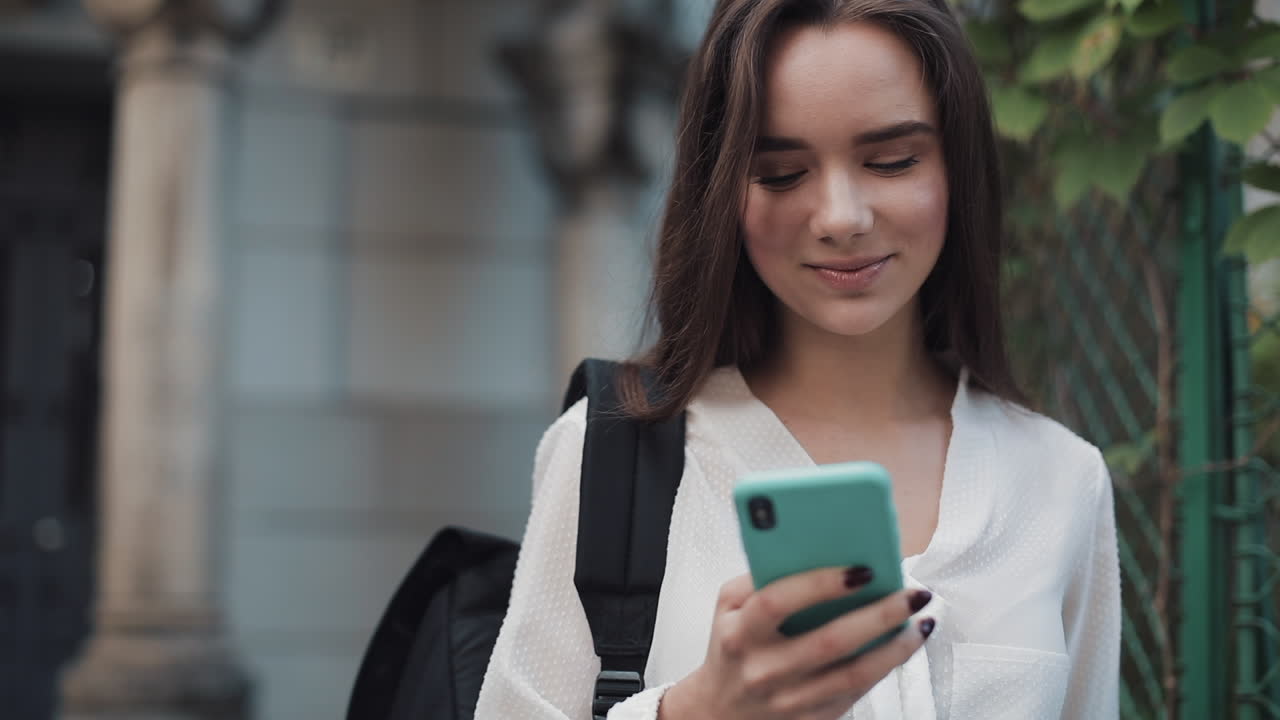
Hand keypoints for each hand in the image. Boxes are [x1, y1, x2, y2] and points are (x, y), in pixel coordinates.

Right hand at [658, 567, 934, 719]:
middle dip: (880, 614)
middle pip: (830, 641)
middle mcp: (764, 670)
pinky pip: (857, 692)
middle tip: (914, 593)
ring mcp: (789, 701)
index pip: (778, 601)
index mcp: (739, 633)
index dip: (820, 583)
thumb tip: (816, 550)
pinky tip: (905, 644)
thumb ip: (760, 577)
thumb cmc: (733, 646)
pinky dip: (886, 666)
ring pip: (855, 674)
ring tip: (921, 619)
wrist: (720, 712)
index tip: (863, 568)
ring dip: (896, 647)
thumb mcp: (728, 607)